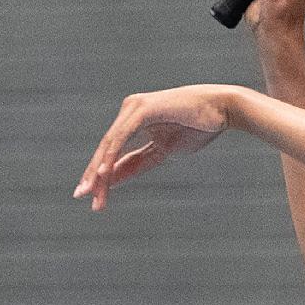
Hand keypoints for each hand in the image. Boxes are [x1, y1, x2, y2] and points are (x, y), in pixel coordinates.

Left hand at [73, 84, 234, 210]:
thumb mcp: (163, 151)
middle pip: (107, 148)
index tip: (91, 196)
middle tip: (82, 197)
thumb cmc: (197, 127)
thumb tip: (113, 179)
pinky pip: (122, 137)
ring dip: (100, 171)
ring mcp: (134, 108)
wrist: (222, 109)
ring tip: (92, 193)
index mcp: (133, 119)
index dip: (101, 174)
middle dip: (94, 175)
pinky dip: (112, 156)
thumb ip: (138, 162)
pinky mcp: (142, 109)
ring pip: (110, 145)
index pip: (113, 150)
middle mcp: (129, 110)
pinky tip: (103, 173)